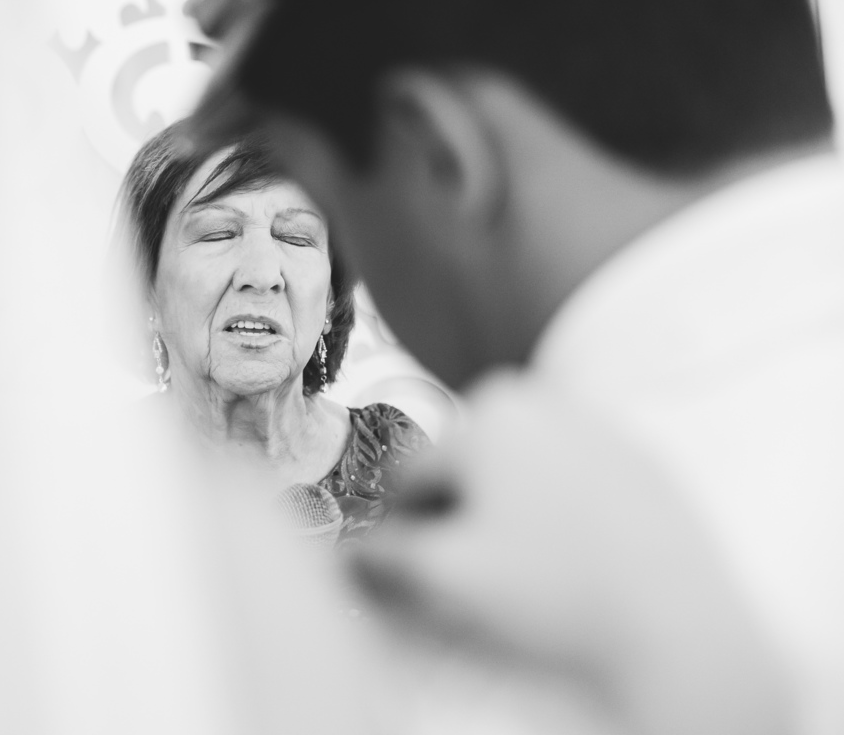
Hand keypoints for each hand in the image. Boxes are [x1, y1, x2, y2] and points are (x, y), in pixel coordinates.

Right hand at [350, 372, 792, 734]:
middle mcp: (545, 400)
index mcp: (489, 412)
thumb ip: (383, 558)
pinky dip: (563, 514)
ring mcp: (601, 426)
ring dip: (510, 514)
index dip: (403, 529)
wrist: (681, 627)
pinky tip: (576, 562)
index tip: (412, 570)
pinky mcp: (645, 460)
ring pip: (522, 473)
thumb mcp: (447, 578)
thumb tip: (345, 554)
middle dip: (461, 515)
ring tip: (531, 571)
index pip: (411, 476)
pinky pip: (576, 482)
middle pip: (468, 467)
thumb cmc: (558, 593)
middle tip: (477, 574)